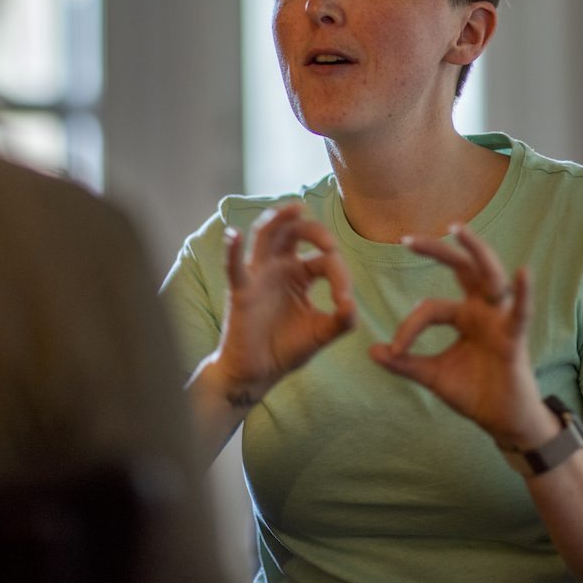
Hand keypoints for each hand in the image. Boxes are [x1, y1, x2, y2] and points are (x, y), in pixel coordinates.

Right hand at [208, 203, 356, 405]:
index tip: (344, 302)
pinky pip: (234, 266)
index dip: (339, 275)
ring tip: (295, 208)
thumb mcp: (322, 333)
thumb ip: (342, 320)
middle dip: (315, 230)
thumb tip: (350, 303)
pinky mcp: (241, 291)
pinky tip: (234, 234)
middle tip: (330, 245)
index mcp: (300, 274)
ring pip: (266, 235)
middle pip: (294, 231)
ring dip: (279, 219)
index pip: (324, 259)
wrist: (258, 373)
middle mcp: (279, 267)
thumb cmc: (287, 348)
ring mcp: (258, 276)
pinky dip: (232, 249)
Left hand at [369, 224, 552, 447]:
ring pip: (490, 276)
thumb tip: (371, 350)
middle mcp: (482, 310)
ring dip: (475, 251)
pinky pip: (520, 312)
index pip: (429, 307)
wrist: (501, 422)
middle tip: (406, 239)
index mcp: (464, 315)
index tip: (393, 351)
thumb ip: (404, 362)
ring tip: (458, 229)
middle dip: (436, 251)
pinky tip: (523, 272)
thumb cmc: (474, 393)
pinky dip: (524, 293)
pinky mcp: (514, 339)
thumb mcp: (432, 375)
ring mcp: (499, 320)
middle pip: (462, 269)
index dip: (409, 327)